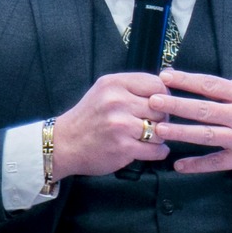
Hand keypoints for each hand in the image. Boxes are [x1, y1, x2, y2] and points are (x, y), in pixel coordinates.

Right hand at [51, 72, 171, 177]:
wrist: (63, 144)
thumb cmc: (88, 117)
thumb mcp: (105, 91)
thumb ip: (132, 86)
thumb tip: (168, 81)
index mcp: (114, 84)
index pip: (157, 85)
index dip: (164, 96)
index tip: (158, 105)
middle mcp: (117, 102)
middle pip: (162, 109)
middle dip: (161, 118)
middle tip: (152, 124)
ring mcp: (120, 125)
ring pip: (161, 130)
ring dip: (159, 136)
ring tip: (147, 137)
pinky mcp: (123, 147)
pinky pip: (157, 150)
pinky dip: (158, 151)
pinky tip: (149, 149)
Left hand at [148, 69, 231, 173]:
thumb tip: (222, 83)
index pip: (210, 85)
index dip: (186, 80)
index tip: (166, 76)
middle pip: (202, 110)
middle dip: (175, 104)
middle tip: (152, 101)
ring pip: (205, 135)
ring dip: (180, 132)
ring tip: (158, 129)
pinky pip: (217, 162)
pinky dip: (197, 165)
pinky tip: (179, 165)